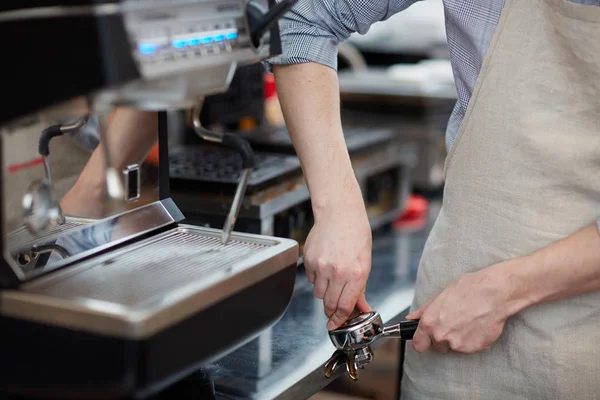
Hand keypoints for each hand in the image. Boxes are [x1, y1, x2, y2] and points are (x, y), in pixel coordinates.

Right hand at [304, 194, 372, 329]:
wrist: (339, 213)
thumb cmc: (356, 234)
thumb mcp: (365, 262)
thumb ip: (361, 288)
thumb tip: (361, 308)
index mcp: (356, 274)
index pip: (344, 306)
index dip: (339, 320)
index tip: (336, 325)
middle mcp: (337, 272)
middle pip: (329, 304)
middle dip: (331, 310)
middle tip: (333, 310)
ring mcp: (321, 266)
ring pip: (318, 293)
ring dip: (324, 292)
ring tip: (332, 277)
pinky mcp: (309, 260)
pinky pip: (311, 279)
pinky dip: (317, 278)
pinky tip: (325, 265)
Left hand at [406, 262, 517, 353]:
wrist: (493, 294)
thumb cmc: (468, 290)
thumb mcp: (441, 296)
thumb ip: (424, 311)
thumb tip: (412, 318)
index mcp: (429, 322)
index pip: (418, 344)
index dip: (423, 341)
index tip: (427, 338)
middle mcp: (440, 336)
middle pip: (437, 346)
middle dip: (443, 337)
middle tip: (454, 322)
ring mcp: (457, 344)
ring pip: (453, 347)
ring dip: (458, 339)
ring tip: (467, 321)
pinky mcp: (473, 348)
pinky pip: (469, 347)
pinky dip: (472, 340)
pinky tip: (477, 325)